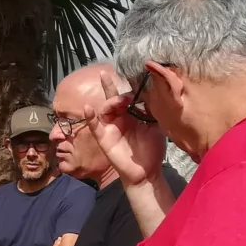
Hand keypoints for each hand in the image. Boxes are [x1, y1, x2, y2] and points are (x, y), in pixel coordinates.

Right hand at [85, 68, 167, 187]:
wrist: (147, 171)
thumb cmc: (152, 149)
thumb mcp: (156, 125)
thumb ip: (152, 110)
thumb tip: (155, 91)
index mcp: (131, 114)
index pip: (126, 95)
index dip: (127, 85)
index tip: (132, 74)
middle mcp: (118, 118)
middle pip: (111, 97)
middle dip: (111, 86)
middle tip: (111, 77)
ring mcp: (109, 127)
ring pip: (104, 108)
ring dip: (111, 101)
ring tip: (121, 101)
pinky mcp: (103, 138)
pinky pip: (93, 125)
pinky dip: (89, 116)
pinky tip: (88, 108)